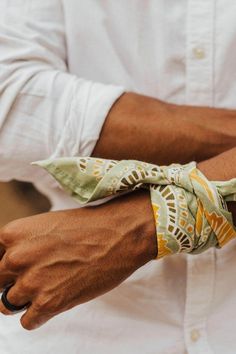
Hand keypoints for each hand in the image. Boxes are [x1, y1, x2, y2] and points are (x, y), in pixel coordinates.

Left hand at [0, 190, 155, 329]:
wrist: (119, 235)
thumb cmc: (87, 227)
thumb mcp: (46, 226)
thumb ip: (24, 244)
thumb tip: (11, 265)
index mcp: (12, 234)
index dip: (6, 267)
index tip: (16, 272)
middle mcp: (15, 258)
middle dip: (12, 283)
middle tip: (35, 278)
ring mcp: (31, 282)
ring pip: (7, 304)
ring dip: (26, 300)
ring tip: (48, 287)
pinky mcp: (49, 304)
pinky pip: (27, 321)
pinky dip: (38, 315)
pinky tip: (55, 299)